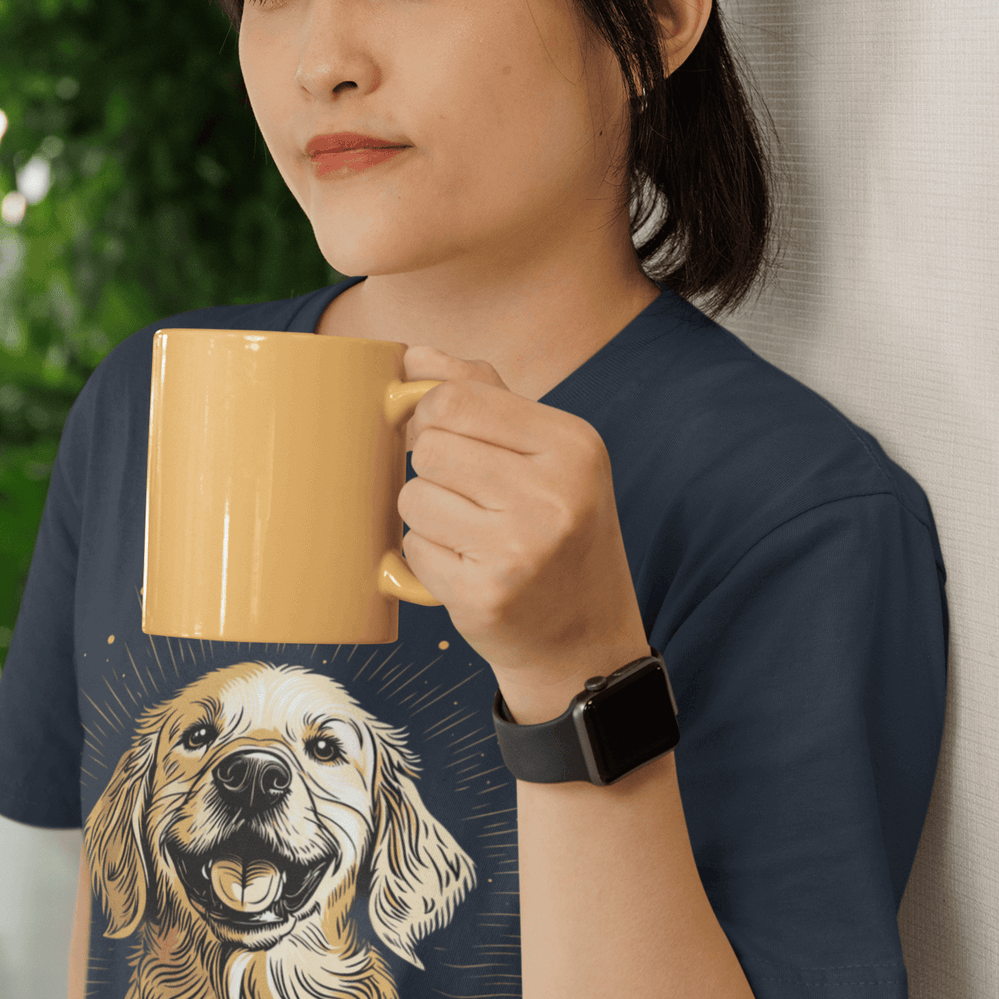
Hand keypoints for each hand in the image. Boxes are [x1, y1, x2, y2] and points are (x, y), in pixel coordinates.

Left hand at [398, 346, 649, 722]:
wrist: (585, 641)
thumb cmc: (558, 535)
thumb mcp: (548, 456)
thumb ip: (485, 396)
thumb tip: (415, 356)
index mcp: (573, 444)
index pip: (457, 398)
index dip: (430, 415)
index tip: (441, 437)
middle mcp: (555, 493)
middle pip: (430, 446)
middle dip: (431, 469)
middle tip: (466, 496)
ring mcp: (522, 547)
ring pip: (414, 497)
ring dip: (428, 517)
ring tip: (472, 536)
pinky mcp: (487, 593)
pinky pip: (413, 549)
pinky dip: (427, 559)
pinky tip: (468, 569)